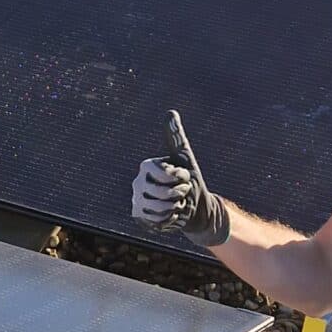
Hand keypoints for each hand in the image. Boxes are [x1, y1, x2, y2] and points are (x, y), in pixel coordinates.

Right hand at [131, 110, 228, 244]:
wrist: (194, 208)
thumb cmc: (190, 181)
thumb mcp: (185, 158)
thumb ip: (176, 137)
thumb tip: (170, 112)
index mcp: (147, 167)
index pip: (167, 173)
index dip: (181, 177)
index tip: (183, 176)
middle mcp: (138, 182)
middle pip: (163, 192)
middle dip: (180, 193)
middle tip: (182, 192)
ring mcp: (137, 200)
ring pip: (160, 207)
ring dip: (176, 207)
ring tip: (176, 203)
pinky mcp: (139, 217)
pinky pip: (157, 219)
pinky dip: (170, 218)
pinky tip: (170, 214)